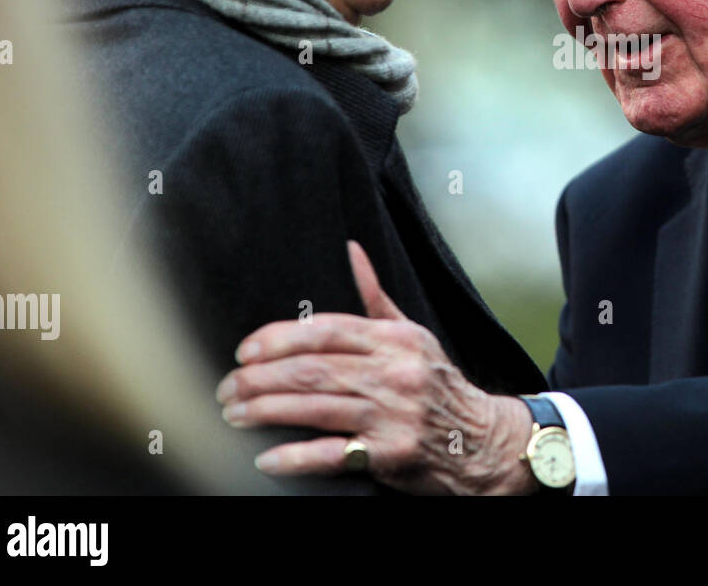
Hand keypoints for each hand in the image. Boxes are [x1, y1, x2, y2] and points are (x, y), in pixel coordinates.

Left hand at [216, 241, 537, 494]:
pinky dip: (295, 456)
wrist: (481, 441)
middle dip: (260, 378)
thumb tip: (351, 250)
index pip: (327, 331)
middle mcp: (395, 373)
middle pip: (313, 369)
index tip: (245, 351)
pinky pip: (334, 454)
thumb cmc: (437, 384)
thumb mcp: (412, 334)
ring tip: (233, 413)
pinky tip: (265, 457)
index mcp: (395, 340)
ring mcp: (393, 414)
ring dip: (266, 410)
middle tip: (227, 387)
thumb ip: (375, 298)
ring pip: (316, 406)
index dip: (280, 339)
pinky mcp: (391, 454)